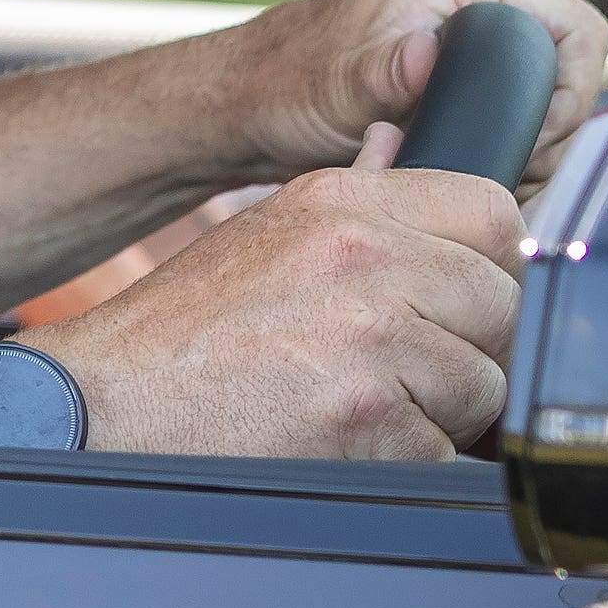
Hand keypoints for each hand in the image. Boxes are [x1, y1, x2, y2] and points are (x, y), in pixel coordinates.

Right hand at [41, 158, 523, 458]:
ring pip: (485, 387)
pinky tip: (338, 444)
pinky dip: (402, 464)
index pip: (495, 215)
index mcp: (343, 203)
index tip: (445, 302)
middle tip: (386, 369)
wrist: (105, 407)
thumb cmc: (180, 335)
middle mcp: (363, 258)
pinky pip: (444, 455)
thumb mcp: (265, 236)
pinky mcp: (370, 421)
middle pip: (503, 307)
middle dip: (463, 349)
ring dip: (435, 415)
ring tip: (349, 406)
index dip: (482, 268)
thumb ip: (353, 203)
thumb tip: (399, 143)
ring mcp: (370, 340)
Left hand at [220, 0, 602, 182]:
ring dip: (534, 134)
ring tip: (491, 170)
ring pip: (554, 83)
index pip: (577, 27)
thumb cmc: (287, 83)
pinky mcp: (468, 53)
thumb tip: (422, 56)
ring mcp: (476, 18)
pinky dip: (513, 133)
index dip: (568, 93)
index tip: (528, 141)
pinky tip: (481, 163)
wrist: (254, 99)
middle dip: (552, 123)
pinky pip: (525, 94)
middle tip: (508, 167)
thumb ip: (385, 73)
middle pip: (573, 60)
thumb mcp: (340, 85)